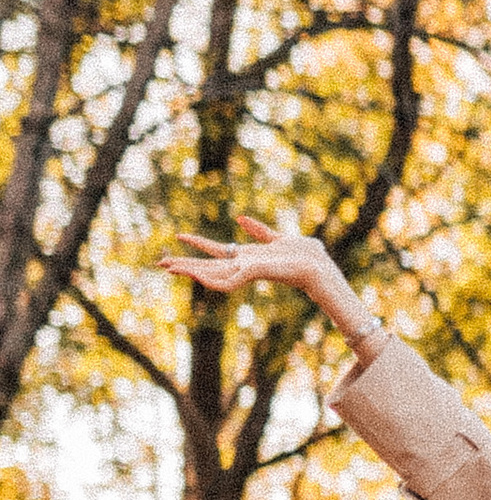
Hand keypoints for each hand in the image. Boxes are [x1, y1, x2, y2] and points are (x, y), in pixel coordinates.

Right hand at [162, 218, 374, 340]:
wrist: (321, 267)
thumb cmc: (306, 255)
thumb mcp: (279, 238)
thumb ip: (259, 231)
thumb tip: (240, 218)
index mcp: (248, 257)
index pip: (217, 250)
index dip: (198, 244)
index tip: (179, 236)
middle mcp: (244, 266)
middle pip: (208, 265)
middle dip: (185, 263)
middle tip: (160, 264)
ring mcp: (248, 272)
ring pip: (213, 273)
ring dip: (191, 270)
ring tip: (169, 267)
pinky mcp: (254, 273)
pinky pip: (229, 281)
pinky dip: (212, 280)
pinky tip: (198, 276)